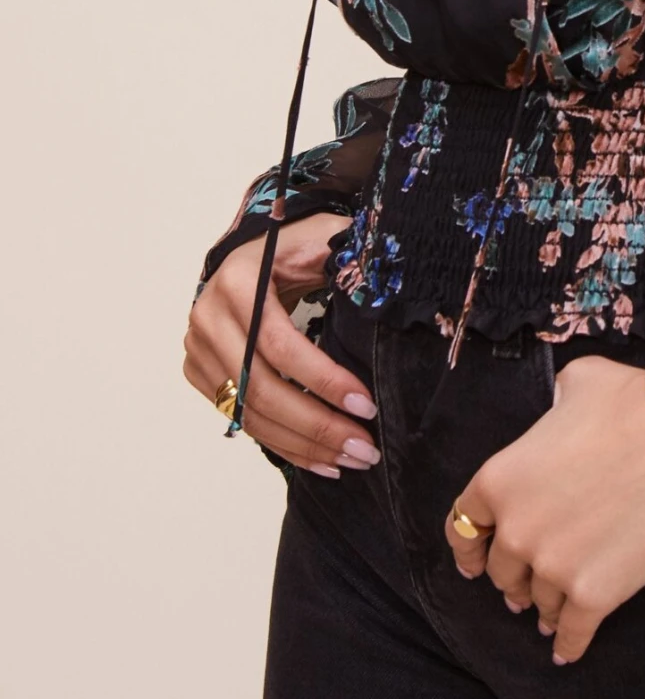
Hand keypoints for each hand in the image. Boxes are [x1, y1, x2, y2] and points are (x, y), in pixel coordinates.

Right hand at [183, 216, 381, 476]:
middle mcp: (208, 317)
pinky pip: (240, 418)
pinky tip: (319, 459)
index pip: (279, 344)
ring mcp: (199, 348)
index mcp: (239, 281)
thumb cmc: (295, 244)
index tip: (366, 406)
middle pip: (260, 388)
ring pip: (248, 412)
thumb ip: (351, 261)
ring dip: (302, 444)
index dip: (323, 380)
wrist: (252, 250)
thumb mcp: (324, 238)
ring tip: (349, 459)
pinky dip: (281, 443)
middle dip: (316, 426)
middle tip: (364, 450)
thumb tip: (392, 292)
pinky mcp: (199, 372)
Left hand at [444, 354, 644, 663]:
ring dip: (543, 606)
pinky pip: (572, 632)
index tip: (475, 560)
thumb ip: (550, 409)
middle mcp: (517, 531)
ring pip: (537, 601)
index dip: (470, 544)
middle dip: (513, 575)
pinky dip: (567, 644)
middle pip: (502, 569)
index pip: (465, 524)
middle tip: (525, 583)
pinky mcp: (595, 596)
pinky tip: (566, 651)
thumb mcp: (574, 384)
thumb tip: (557, 415)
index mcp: (500, 479)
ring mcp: (554, 568)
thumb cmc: (631, 403)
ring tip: (552, 612)